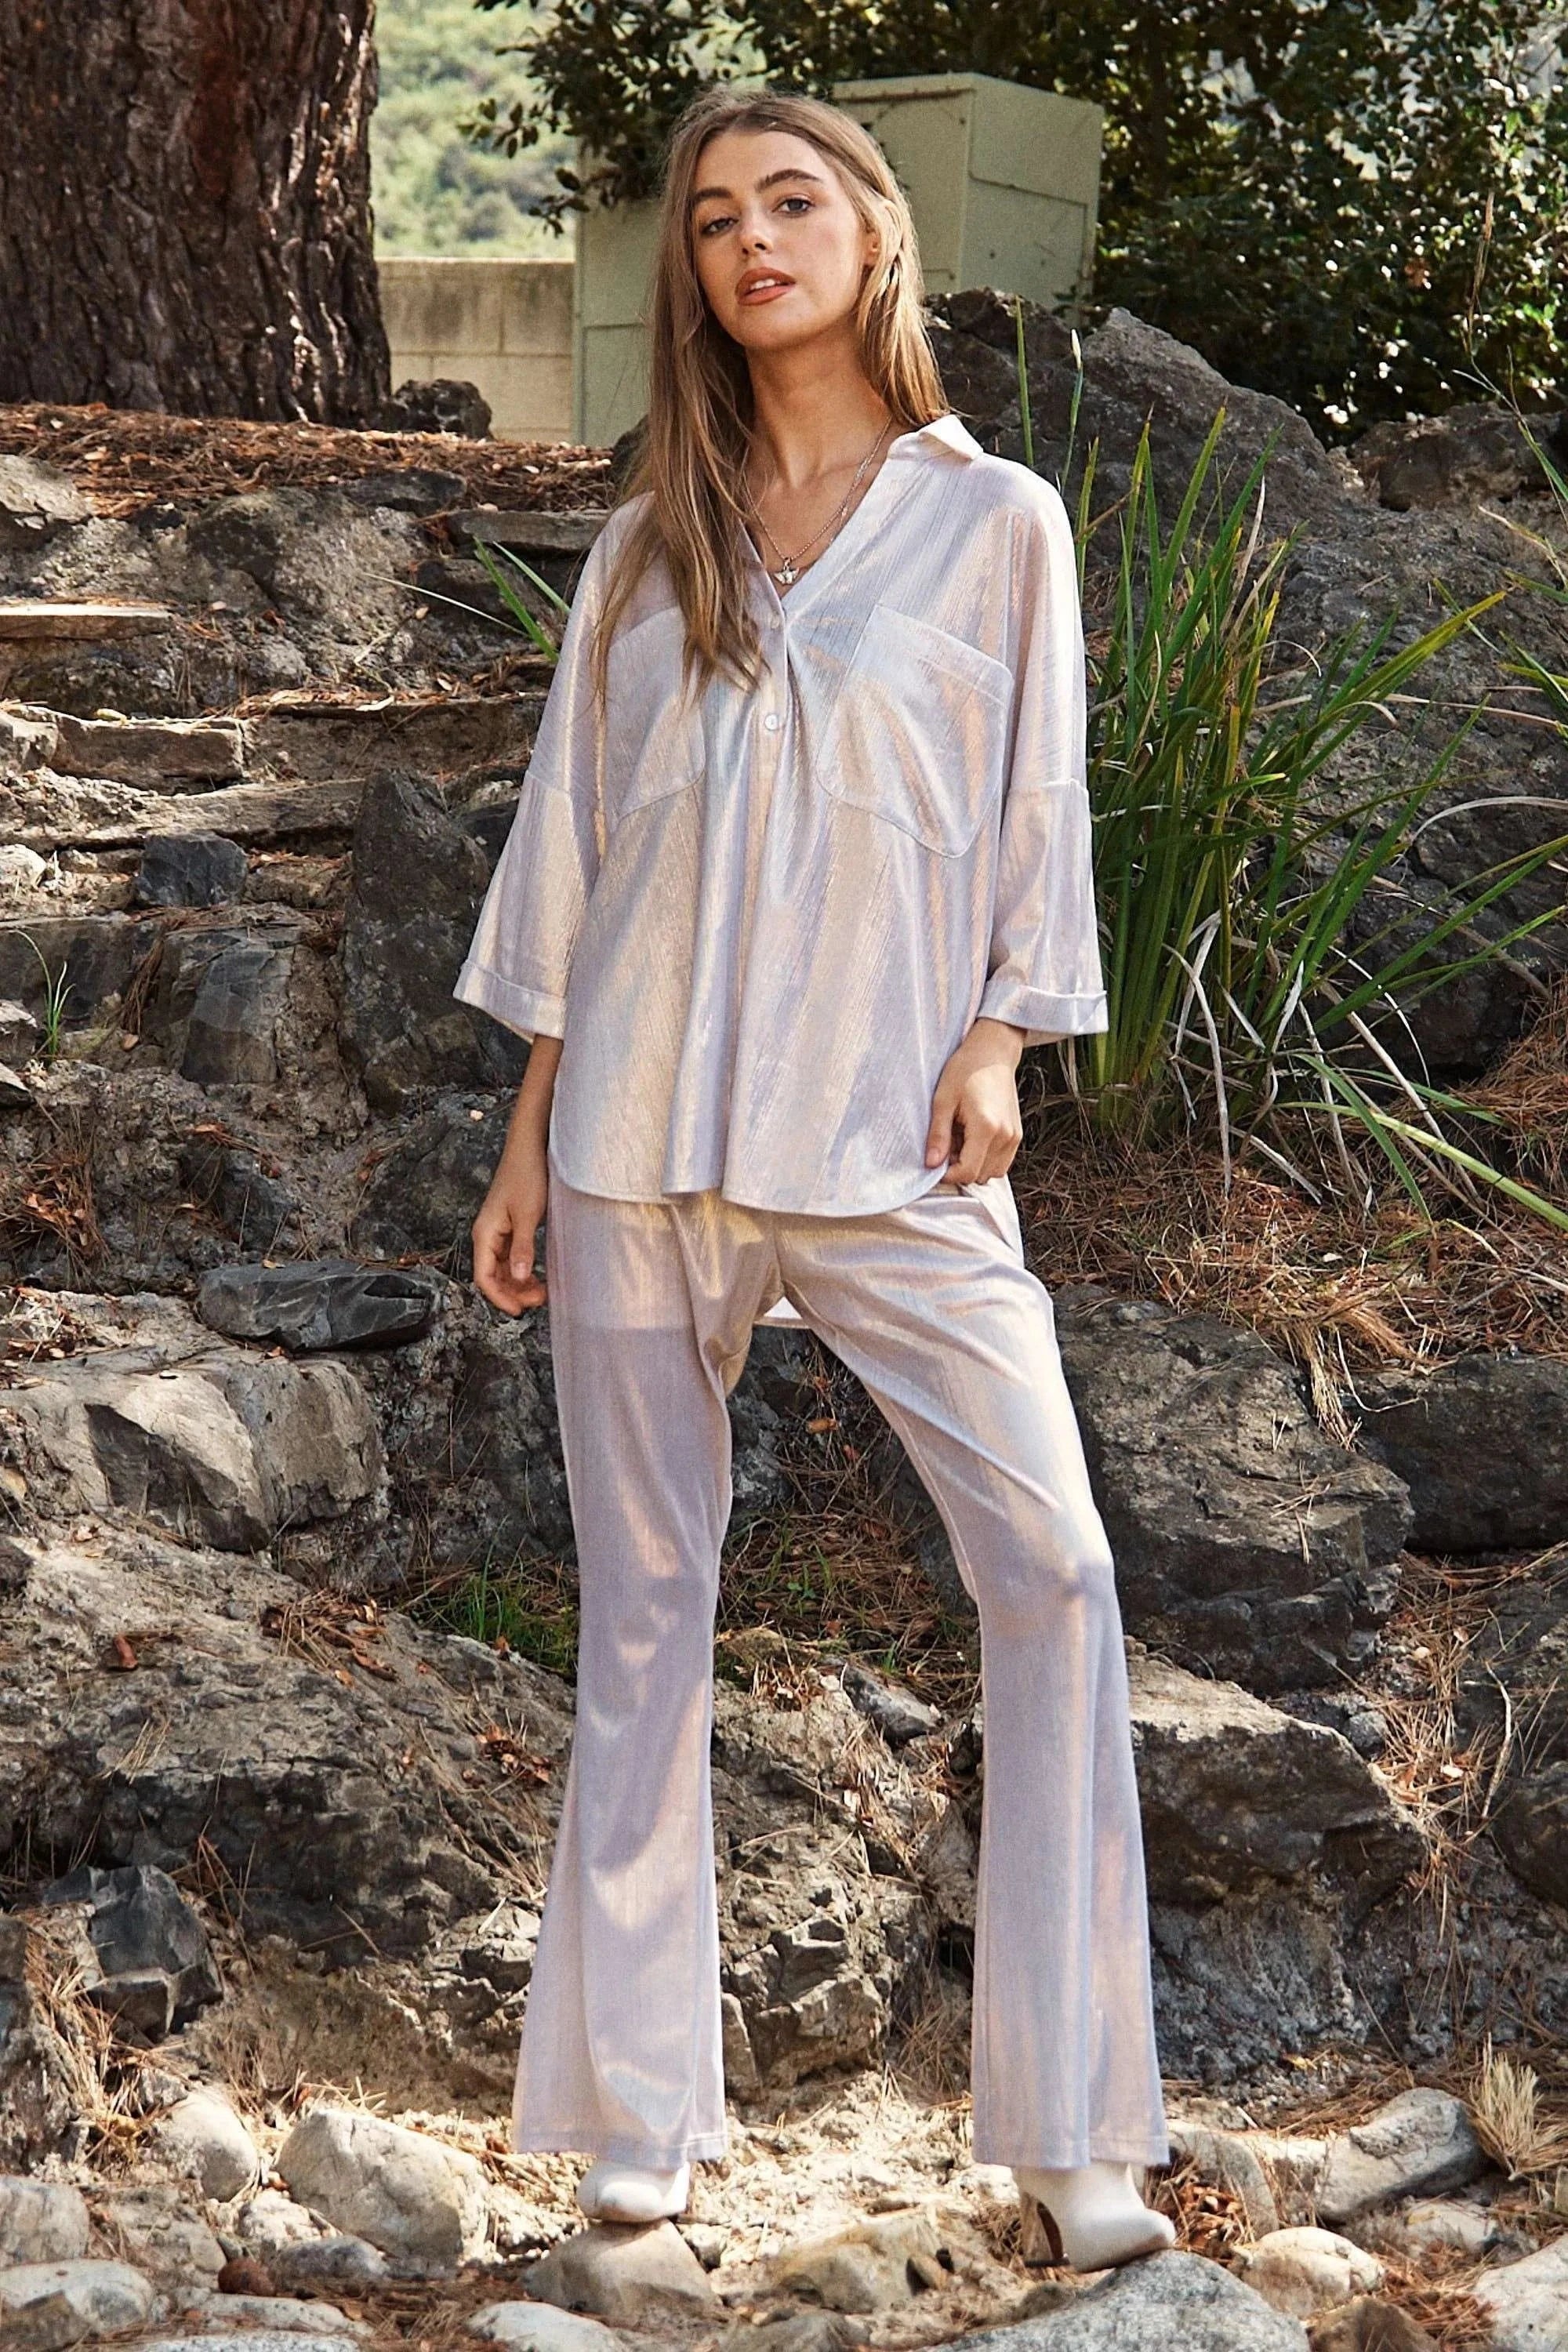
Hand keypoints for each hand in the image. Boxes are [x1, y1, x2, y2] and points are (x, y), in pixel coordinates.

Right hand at [471, 1037, 561, 1314]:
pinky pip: (513, 1257)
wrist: (530, 1146)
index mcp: (485, 1233)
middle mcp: (488, 1235)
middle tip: (539, 1301)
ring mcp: (499, 1231)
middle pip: (493, 1276)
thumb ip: (523, 1248)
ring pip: (504, 1268)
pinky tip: (540, 1275)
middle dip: (513, 1293)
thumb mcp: (528, 1214)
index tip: (522, 1310)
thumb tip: (520, 1278)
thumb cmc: (527, 1175)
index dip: (500, 1298)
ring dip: (519, 1283)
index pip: (484, 1277)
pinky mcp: (512, 1226)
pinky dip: (524, 1270)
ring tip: (543, 1292)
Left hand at [924, 1018, 1025, 1184]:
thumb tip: (931, 1164)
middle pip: (980, 1176)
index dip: (947, 1174)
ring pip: (992, 1172)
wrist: (992, 1053)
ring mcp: (1014, 1137)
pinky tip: (972, 1139)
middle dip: (960, 1168)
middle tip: (947, 1144)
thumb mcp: (943, 1100)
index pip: (967, 1172)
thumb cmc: (966, 1070)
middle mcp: (1005, 1136)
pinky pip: (1001, 1162)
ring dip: (974, 1165)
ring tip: (960, 1140)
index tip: (935, 1161)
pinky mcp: (1017, 1135)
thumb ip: (937, 1135)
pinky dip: (985, 1159)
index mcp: (986, 1127)